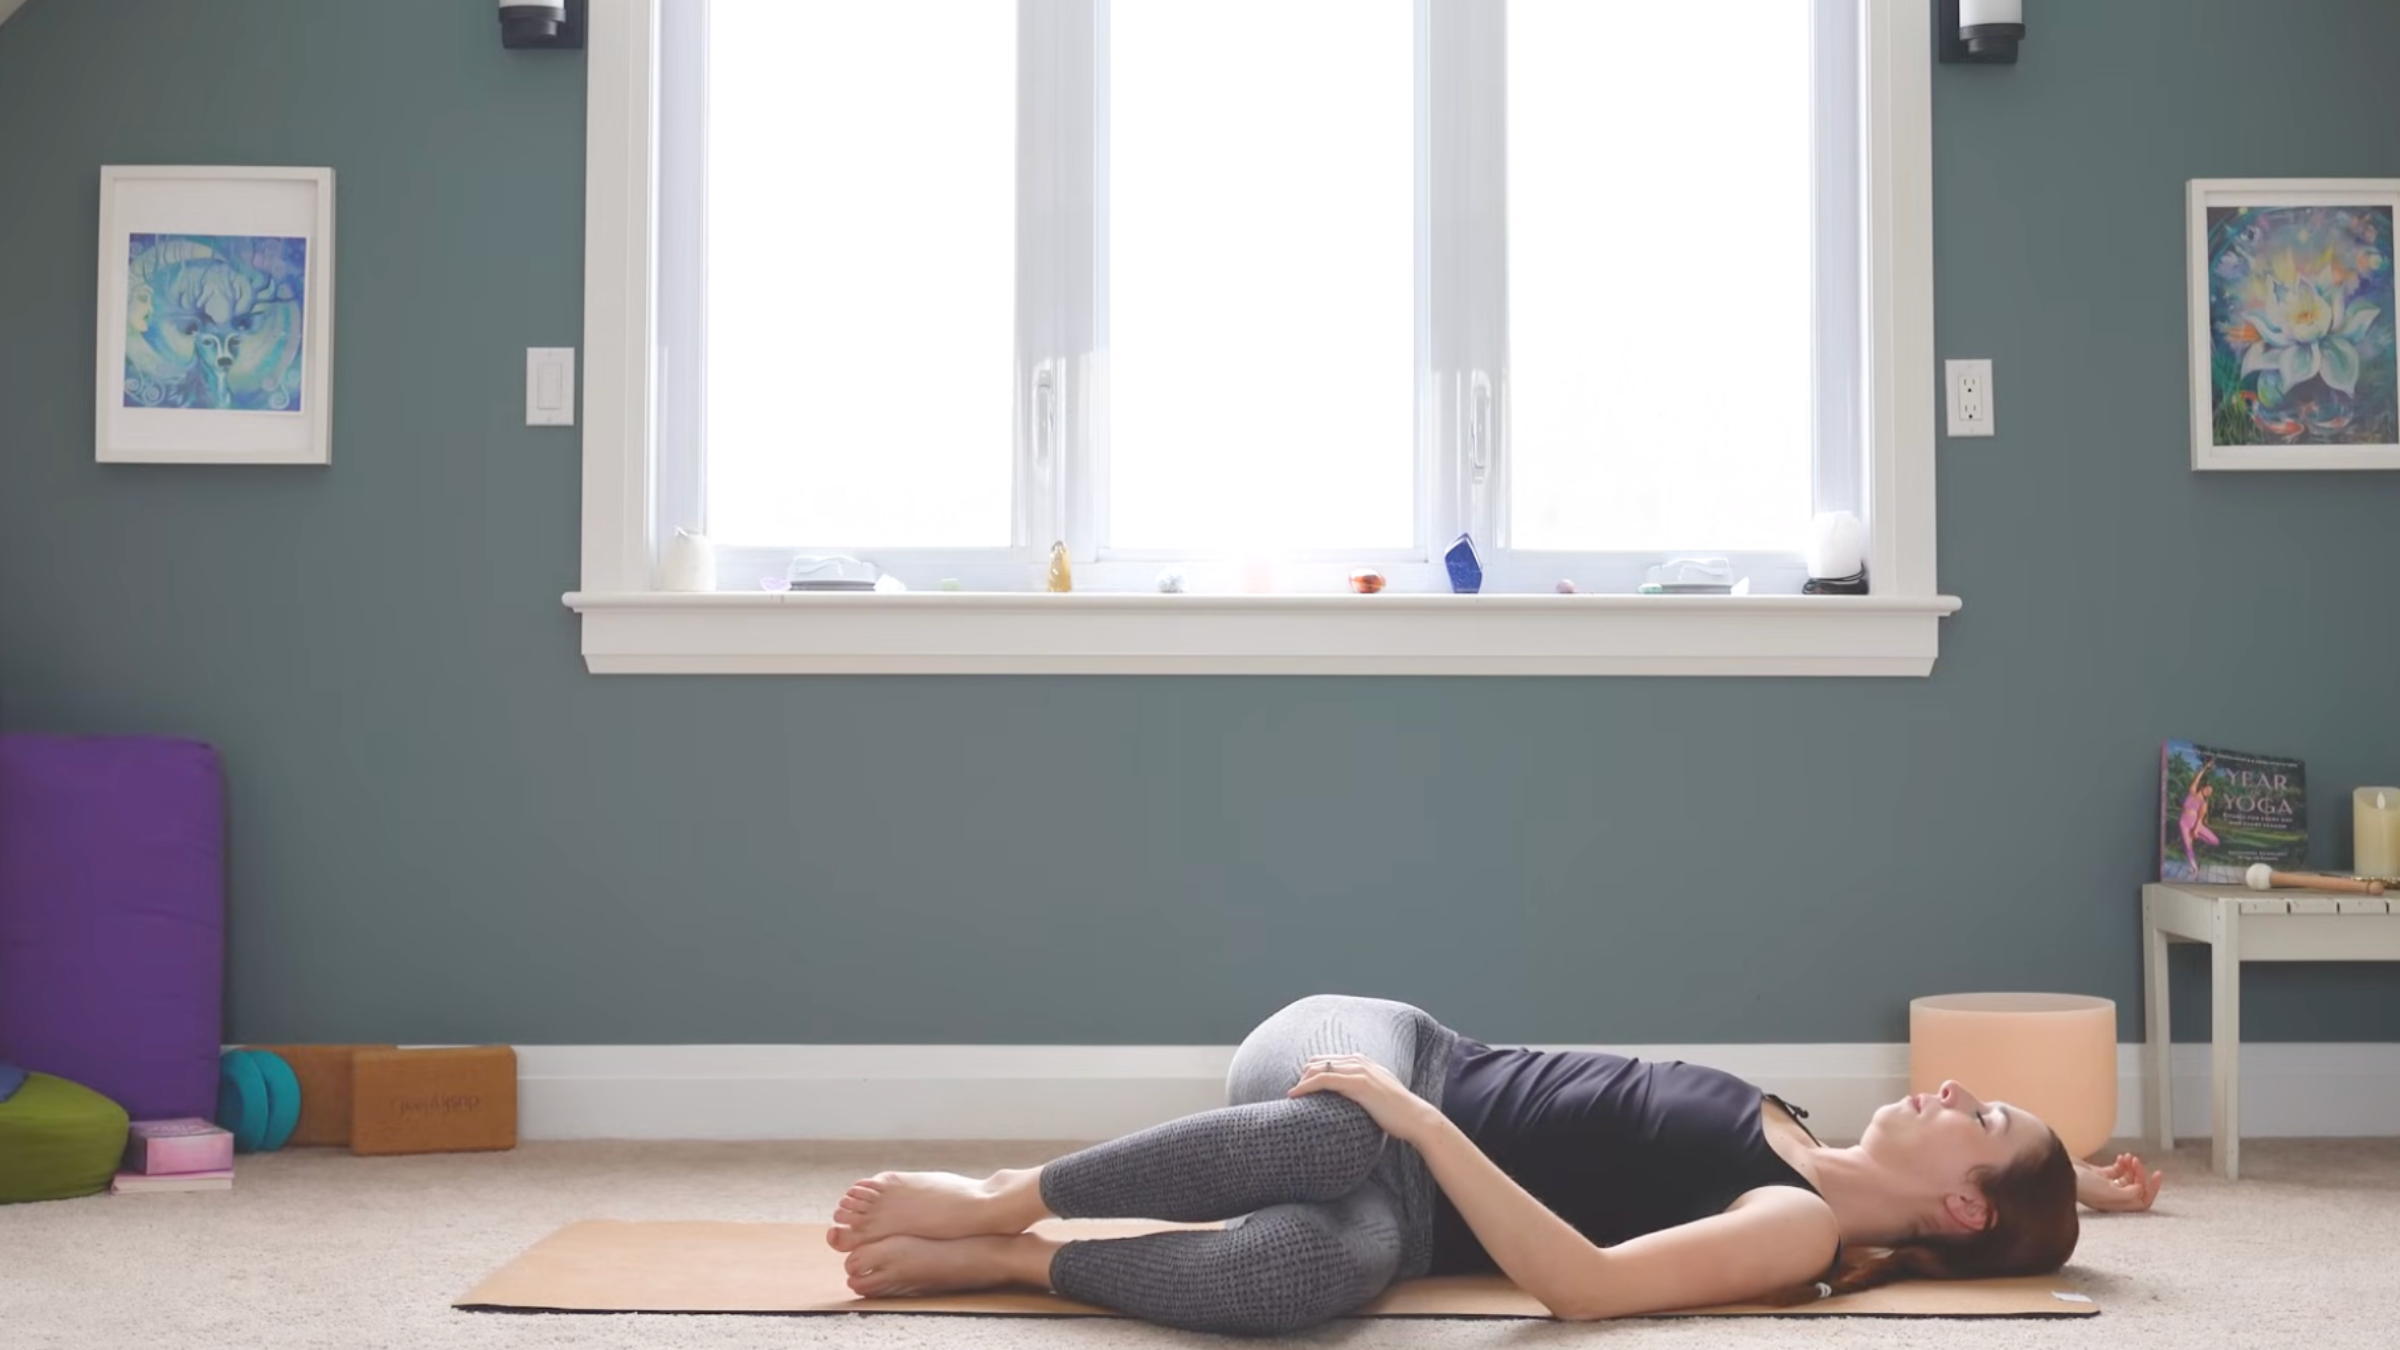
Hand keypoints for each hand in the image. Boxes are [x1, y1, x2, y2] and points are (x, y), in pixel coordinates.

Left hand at [1286, 1053, 1439, 1142]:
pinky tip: (1294, 1094)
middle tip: (1294, 1092)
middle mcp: (1361, 1061)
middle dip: (1304, 1075)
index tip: (1301, 1086)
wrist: (1415, 1118)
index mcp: (1365, 1062)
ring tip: (1291, 1095)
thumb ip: (1365, 1090)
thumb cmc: (1398, 1113)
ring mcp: (1359, 1070)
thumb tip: (1352, 1100)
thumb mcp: (1379, 1095)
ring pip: (1318, 1069)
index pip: (1329, 1060)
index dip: (1312, 1071)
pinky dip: (1305, 1086)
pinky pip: (1323, 1080)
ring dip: (1301, 1081)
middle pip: (1320, 1061)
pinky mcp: (1357, 1083)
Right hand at [2076, 1152, 2163, 1211]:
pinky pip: (2117, 1170)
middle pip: (2136, 1188)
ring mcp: (2105, 1185)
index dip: (2152, 1189)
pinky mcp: (2098, 1174)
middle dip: (2139, 1173)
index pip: (2142, 1200)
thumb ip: (2127, 1194)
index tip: (2156, 1174)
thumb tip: (2141, 1189)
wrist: (2057, 1170)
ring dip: (2132, 1167)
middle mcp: (2112, 1197)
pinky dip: (2122, 1163)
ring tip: (2128, 1157)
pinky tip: (2120, 1157)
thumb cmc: (2080, 1184)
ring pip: (2128, 1178)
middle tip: (2136, 1161)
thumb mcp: (2107, 1192)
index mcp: (2115, 1205)